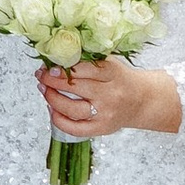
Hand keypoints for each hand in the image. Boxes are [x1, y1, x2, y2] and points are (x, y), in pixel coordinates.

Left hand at [38, 58, 181, 138]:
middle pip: (76, 88)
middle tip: (41, 75)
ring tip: (44, 89)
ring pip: (73, 109)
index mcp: (114, 74)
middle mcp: (110, 95)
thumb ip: (90, 60)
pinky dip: (59, 120)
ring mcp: (106, 114)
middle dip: (53, 81)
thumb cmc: (121, 79)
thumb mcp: (111, 63)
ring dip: (52, 99)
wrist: (142, 101)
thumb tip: (58, 55)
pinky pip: (76, 128)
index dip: (65, 68)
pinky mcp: (102, 129)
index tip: (50, 65)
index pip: (85, 69)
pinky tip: (51, 110)